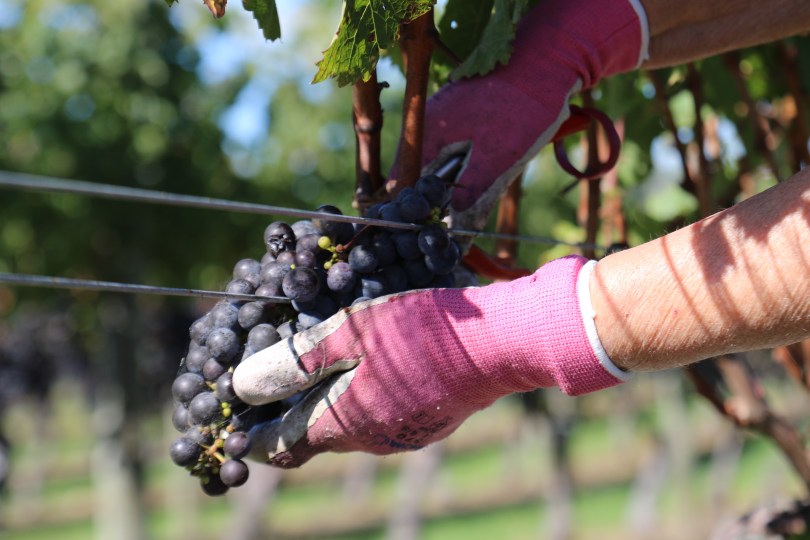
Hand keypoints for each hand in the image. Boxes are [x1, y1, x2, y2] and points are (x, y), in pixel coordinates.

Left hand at [233, 256, 627, 467]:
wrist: (502, 344)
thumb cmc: (420, 332)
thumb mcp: (349, 334)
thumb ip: (295, 362)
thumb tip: (241, 386)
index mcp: (342, 424)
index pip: (280, 446)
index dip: (252, 434)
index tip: (235, 420)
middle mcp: (369, 440)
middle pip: (315, 434)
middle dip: (289, 413)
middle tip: (275, 378)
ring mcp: (403, 434)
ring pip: (350, 423)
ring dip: (329, 402)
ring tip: (321, 365)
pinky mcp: (428, 421)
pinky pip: (381, 414)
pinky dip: (364, 396)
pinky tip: (373, 366)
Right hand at [405, 0, 646, 231]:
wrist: (548, 61)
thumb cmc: (522, 108)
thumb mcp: (498, 159)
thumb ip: (471, 194)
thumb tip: (453, 228)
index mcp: (427, 134)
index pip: (404, 184)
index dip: (418, 210)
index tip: (437, 227)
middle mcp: (429, 124)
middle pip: (425, 177)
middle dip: (447, 198)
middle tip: (471, 212)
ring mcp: (446, 117)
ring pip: (446, 164)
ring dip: (465, 181)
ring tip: (492, 180)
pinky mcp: (464, 115)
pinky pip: (461, 149)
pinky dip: (476, 163)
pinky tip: (499, 162)